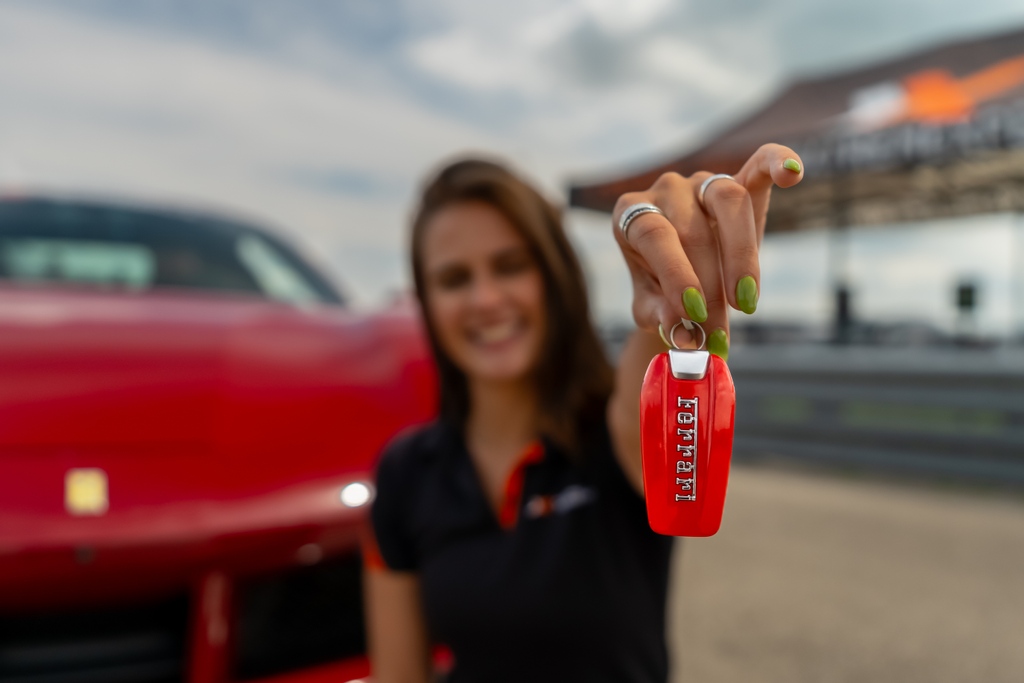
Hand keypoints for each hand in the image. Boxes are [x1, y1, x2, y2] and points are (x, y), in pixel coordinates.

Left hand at [612, 144, 803, 358]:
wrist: (682, 277)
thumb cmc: (661, 289)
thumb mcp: (651, 306)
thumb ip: (660, 316)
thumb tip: (683, 334)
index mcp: (630, 214)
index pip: (655, 236)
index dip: (676, 274)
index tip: (694, 315)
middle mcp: (666, 189)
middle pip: (692, 229)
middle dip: (710, 289)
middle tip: (719, 333)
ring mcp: (703, 181)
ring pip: (727, 201)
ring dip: (741, 256)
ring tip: (747, 302)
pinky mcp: (741, 178)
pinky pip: (761, 161)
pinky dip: (777, 162)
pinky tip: (792, 175)